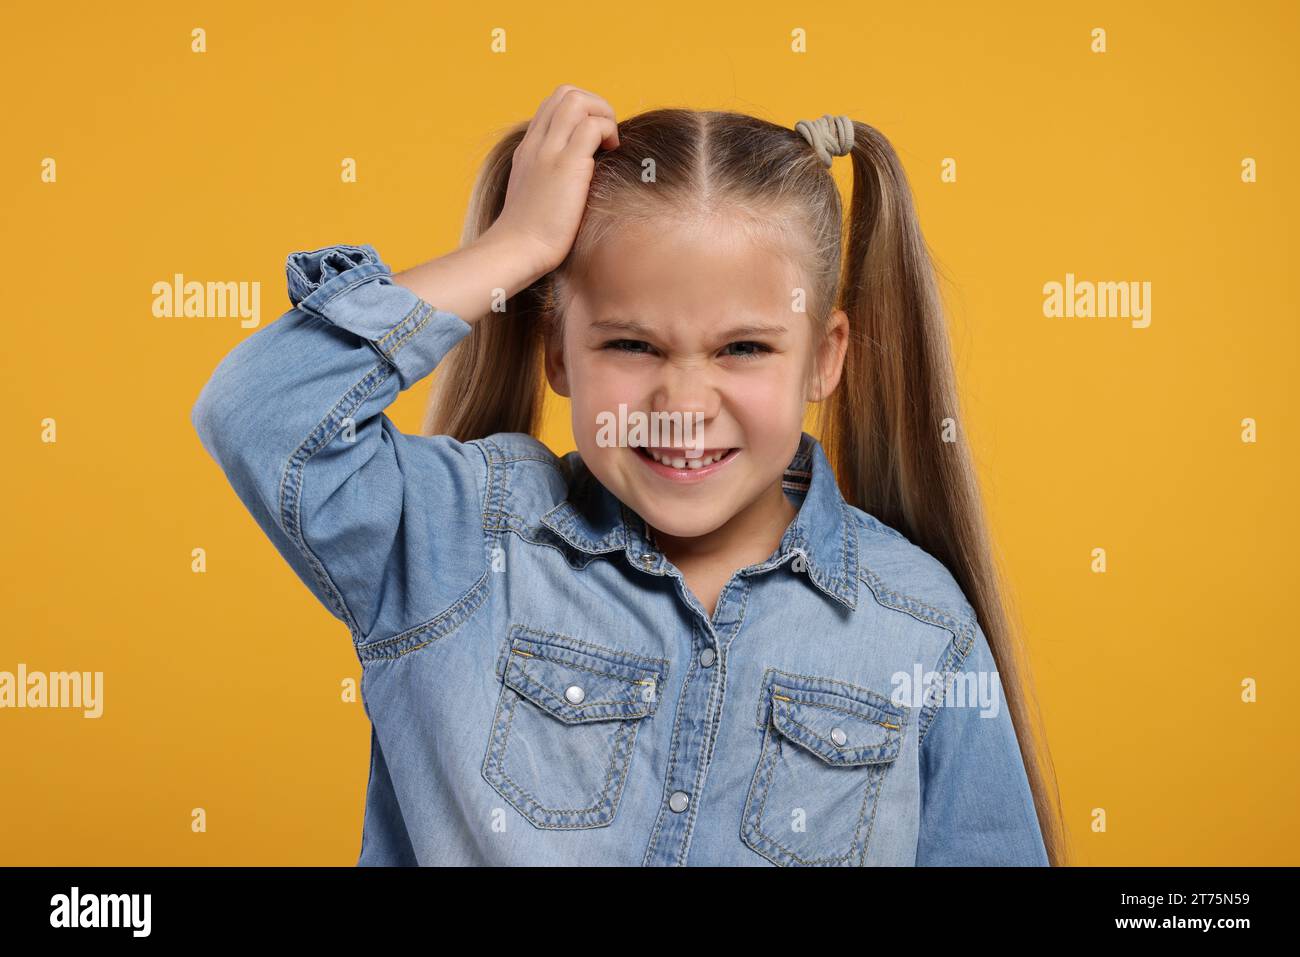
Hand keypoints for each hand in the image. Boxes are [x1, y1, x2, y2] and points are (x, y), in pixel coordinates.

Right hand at [482, 84, 619, 277]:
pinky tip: (612, 154)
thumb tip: (577, 179)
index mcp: (528, 149)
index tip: (593, 141)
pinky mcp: (566, 165)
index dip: (581, 113)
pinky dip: (607, 132)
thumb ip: (548, 180)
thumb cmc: (529, 237)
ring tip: (610, 144)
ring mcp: (549, 151)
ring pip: (578, 101)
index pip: (553, 106)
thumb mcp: (534, 198)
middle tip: (606, 138)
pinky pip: (592, 126)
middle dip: (595, 106)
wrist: (517, 250)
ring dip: (603, 114)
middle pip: (565, 93)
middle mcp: (536, 143)